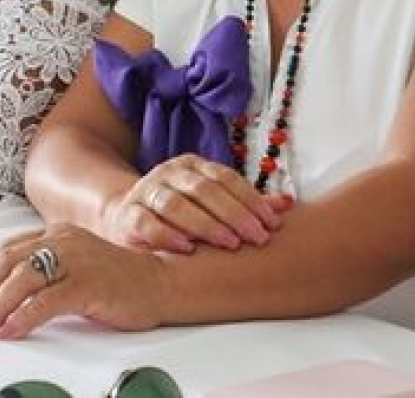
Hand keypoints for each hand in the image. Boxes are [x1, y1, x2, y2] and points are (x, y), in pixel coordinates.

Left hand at [0, 223, 168, 339]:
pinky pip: (44, 301)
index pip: (6, 250)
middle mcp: (61, 240)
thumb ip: (46, 268)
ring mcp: (75, 259)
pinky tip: (10, 331)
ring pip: (21, 280)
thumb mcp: (75, 264)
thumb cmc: (118, 280)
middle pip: (7, 262)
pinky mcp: (87, 283)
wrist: (162, 283)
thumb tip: (7, 292)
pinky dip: (21, 317)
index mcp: (55, 232)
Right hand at [102, 154, 291, 253]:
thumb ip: (245, 204)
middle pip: (203, 189)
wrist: (127, 219)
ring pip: (174, 203)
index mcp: (192, 167)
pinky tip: (186, 248)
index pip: (225, 177)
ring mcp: (146, 192)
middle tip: (257, 238)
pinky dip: (165, 234)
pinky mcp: (128, 214)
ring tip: (229, 244)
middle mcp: (168, 174)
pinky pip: (145, 222)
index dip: (251, 199)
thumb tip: (288, 204)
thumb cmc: (180, 216)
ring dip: (204, 224)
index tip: (272, 224)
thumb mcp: (212, 205)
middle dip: (233, 214)